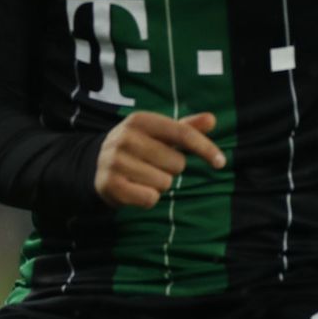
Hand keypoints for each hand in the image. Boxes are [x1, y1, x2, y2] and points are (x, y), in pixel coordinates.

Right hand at [95, 111, 226, 208]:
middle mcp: (124, 137)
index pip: (182, 133)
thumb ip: (186, 127)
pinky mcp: (110, 184)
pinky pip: (149, 198)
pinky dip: (147, 198)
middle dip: (171, 169)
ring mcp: (115, 161)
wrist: (96, 164)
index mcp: (139, 120)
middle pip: (177, 163)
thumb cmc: (139, 147)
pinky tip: (135, 188)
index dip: (205, 148)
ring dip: (159, 184)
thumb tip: (212, 119)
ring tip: (142, 176)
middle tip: (153, 165)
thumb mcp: (159, 134)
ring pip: (164, 183)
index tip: (221, 162)